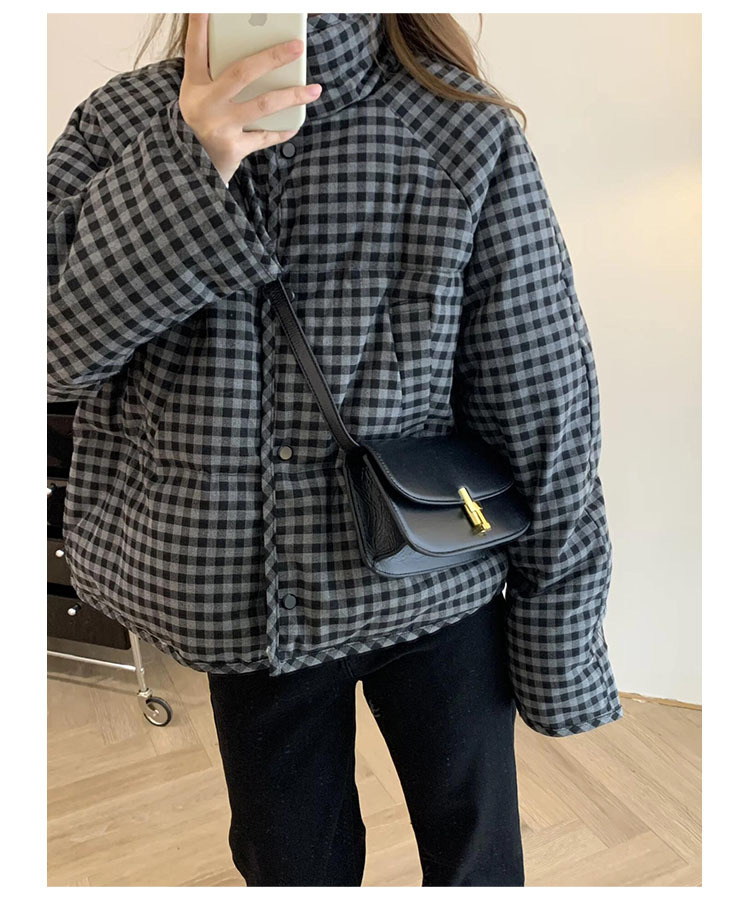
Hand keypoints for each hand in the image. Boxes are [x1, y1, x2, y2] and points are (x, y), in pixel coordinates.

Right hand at [178, 13, 322, 184]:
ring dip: (292, 96)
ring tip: (314, 89)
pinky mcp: (233, 149)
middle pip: (242, 72)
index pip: (195, 49)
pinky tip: (297, 122)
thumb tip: (257, 56)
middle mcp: (206, 104)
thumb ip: (217, 73)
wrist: (190, 166)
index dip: (199, 26)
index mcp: (195, 85)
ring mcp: (220, 127)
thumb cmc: (201, 121)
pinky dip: (282, 130)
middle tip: (298, 46)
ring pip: (262, 105)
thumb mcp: (198, 95)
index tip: (205, 6)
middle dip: (273, 57)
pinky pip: (264, 136)